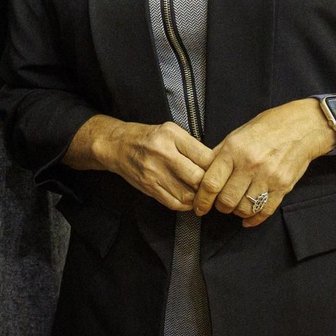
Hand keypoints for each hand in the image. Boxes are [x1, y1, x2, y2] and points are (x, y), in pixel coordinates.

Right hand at [87, 118, 214, 211]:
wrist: (117, 145)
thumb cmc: (146, 137)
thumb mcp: (170, 130)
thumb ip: (191, 146)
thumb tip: (214, 165)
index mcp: (171, 135)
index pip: (205, 157)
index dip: (216, 167)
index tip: (218, 170)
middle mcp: (162, 153)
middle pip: (197, 178)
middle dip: (208, 185)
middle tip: (212, 185)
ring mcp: (154, 172)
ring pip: (187, 194)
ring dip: (198, 197)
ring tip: (201, 193)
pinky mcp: (148, 186)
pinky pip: (174, 203)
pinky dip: (185, 204)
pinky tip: (187, 199)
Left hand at [192, 99, 331, 226]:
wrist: (301, 128)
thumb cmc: (266, 128)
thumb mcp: (236, 135)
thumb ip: (218, 155)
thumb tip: (201, 173)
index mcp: (233, 150)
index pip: (211, 183)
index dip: (202, 200)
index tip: (198, 207)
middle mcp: (250, 165)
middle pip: (227, 200)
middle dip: (220, 207)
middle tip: (219, 205)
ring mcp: (268, 177)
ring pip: (245, 208)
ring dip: (236, 212)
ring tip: (235, 207)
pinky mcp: (283, 186)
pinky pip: (266, 210)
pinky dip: (254, 219)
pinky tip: (248, 219)